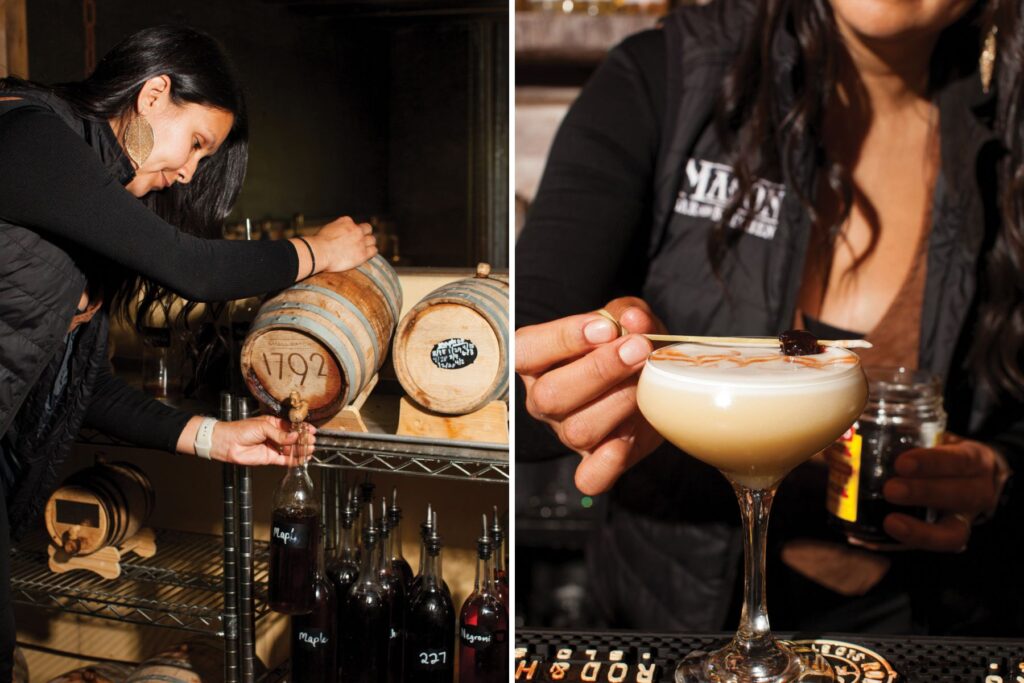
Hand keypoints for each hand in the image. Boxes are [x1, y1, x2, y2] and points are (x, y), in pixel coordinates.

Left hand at [211, 415, 317, 465]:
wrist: (228, 443)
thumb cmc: (241, 430)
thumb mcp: (263, 427)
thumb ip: (280, 433)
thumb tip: (294, 437)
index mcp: (274, 424)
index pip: (292, 426)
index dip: (302, 429)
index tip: (311, 431)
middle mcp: (275, 436)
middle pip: (293, 439)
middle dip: (303, 440)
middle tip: (311, 441)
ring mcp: (273, 447)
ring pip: (290, 449)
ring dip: (300, 450)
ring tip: (310, 450)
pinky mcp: (270, 458)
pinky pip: (284, 460)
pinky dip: (293, 461)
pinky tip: (302, 459)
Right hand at [312, 216, 377, 272]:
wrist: (319, 252)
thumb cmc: (318, 243)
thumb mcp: (327, 229)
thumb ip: (337, 229)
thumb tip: (339, 234)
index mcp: (346, 221)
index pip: (355, 224)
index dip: (353, 231)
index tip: (349, 236)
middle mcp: (356, 229)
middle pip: (367, 229)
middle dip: (364, 234)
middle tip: (359, 241)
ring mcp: (361, 241)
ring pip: (372, 239)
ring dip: (369, 243)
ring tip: (363, 249)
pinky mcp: (363, 253)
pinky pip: (374, 250)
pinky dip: (371, 252)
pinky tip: (366, 255)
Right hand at [516, 297, 665, 494]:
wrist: (652, 379)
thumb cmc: (627, 343)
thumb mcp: (627, 317)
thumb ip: (627, 311)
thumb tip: (631, 319)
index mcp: (537, 361)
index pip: (527, 350)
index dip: (563, 338)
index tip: (606, 327)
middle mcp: (544, 400)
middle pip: (551, 395)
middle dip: (599, 370)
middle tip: (638, 349)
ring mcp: (566, 432)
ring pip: (577, 429)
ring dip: (618, 402)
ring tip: (647, 378)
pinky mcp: (595, 460)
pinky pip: (591, 477)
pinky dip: (609, 462)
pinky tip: (629, 436)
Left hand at [882, 436, 1008, 551]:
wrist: (974, 478)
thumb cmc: (946, 456)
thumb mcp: (940, 440)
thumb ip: (910, 436)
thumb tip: (854, 427)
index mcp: (974, 460)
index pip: (959, 461)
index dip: (932, 463)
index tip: (902, 463)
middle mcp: (977, 491)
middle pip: (958, 495)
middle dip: (923, 493)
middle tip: (890, 490)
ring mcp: (967, 518)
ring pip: (953, 532)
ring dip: (920, 529)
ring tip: (890, 522)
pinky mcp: (952, 536)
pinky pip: (934, 546)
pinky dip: (907, 543)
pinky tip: (878, 540)